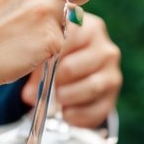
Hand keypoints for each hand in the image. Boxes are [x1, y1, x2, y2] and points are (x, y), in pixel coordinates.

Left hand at [21, 11, 121, 127]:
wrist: (76, 70)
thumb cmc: (58, 53)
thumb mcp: (48, 49)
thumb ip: (37, 62)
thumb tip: (30, 94)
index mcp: (89, 28)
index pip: (66, 39)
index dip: (47, 56)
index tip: (33, 67)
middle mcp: (106, 48)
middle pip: (72, 68)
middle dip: (53, 81)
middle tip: (42, 87)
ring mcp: (112, 72)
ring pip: (89, 88)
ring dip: (66, 97)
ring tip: (54, 99)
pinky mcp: (113, 96)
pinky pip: (96, 110)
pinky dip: (77, 115)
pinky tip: (65, 113)